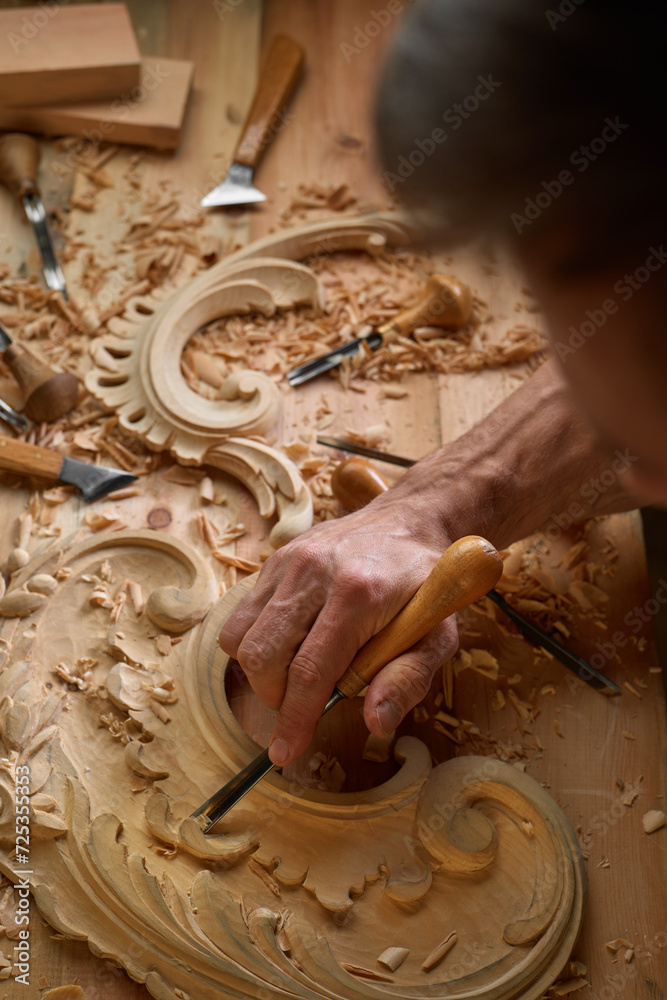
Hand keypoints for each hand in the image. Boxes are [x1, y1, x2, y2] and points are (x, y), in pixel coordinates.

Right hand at [218, 495, 457, 765]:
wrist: (411, 521)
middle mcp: (315, 572)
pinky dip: (254, 644)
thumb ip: (408, 679)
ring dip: (260, 673)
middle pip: (265, 656)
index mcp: (359, 593)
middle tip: (301, 707)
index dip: (294, 719)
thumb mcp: (438, 635)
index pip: (311, 670)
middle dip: (276, 699)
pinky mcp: (276, 559)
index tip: (285, 753)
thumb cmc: (425, 586)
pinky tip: (287, 646)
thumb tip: (376, 723)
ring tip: (294, 676)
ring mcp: (289, 562)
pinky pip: (241, 616)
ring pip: (242, 637)